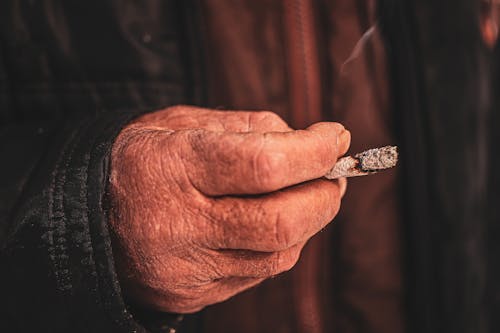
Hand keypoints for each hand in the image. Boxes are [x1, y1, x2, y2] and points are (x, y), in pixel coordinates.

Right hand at [108, 106, 349, 312]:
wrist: (89, 214)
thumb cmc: (143, 159)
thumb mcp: (184, 123)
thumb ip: (251, 128)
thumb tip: (312, 144)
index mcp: (173, 168)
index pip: (264, 165)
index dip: (313, 152)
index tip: (335, 138)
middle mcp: (178, 226)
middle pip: (280, 222)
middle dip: (324, 196)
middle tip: (332, 173)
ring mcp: (186, 270)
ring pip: (278, 255)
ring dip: (308, 221)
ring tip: (303, 194)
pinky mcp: (193, 295)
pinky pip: (259, 273)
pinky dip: (279, 244)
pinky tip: (268, 223)